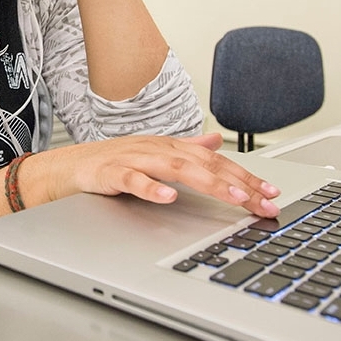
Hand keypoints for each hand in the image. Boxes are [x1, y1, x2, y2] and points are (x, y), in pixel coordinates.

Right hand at [26, 132, 280, 218]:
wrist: (70, 166)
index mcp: (169, 146)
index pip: (214, 160)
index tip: (270, 192)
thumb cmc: (113, 161)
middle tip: (263, 200)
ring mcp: (133, 159)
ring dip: (206, 181)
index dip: (244, 174)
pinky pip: (132, 180)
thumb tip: (217, 140)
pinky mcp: (110, 173)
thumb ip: (188, 148)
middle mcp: (155, 149)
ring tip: (232, 197)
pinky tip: (167, 197)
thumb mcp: (156, 153)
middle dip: (236, 181)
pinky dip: (150, 188)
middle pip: (202, 163)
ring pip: (174, 168)